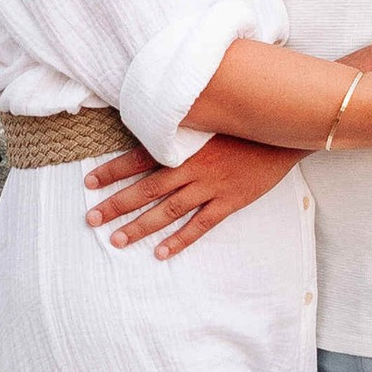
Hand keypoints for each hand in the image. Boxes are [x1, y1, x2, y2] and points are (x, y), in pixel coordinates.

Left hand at [84, 133, 297, 258]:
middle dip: (116, 204)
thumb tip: (153, 126)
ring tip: (117, 239)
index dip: (113, 171)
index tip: (89, 182)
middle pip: (146, 189)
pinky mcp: (230, 201)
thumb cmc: (244, 123)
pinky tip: (161, 252)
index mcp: (184, 145)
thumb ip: (182, 127)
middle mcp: (192, 167)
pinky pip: (201, 224)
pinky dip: (180, 239)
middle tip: (91, 218)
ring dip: (141, 226)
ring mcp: (211, 186)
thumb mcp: (208, 118)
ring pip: (168, 210)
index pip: (139, 158)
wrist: (283, 131)